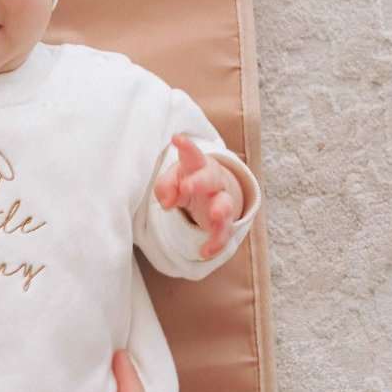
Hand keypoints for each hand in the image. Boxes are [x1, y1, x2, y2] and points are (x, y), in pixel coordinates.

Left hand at [153, 134, 237, 258]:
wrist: (208, 193)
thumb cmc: (185, 180)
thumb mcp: (172, 179)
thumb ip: (165, 187)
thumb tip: (167, 203)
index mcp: (197, 165)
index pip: (192, 154)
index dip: (186, 147)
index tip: (177, 139)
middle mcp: (213, 181)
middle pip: (210, 177)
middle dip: (200, 181)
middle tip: (187, 186)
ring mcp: (221, 200)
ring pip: (226, 204)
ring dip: (221, 210)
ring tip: (215, 216)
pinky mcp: (223, 222)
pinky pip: (223, 232)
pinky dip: (216, 243)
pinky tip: (205, 252)